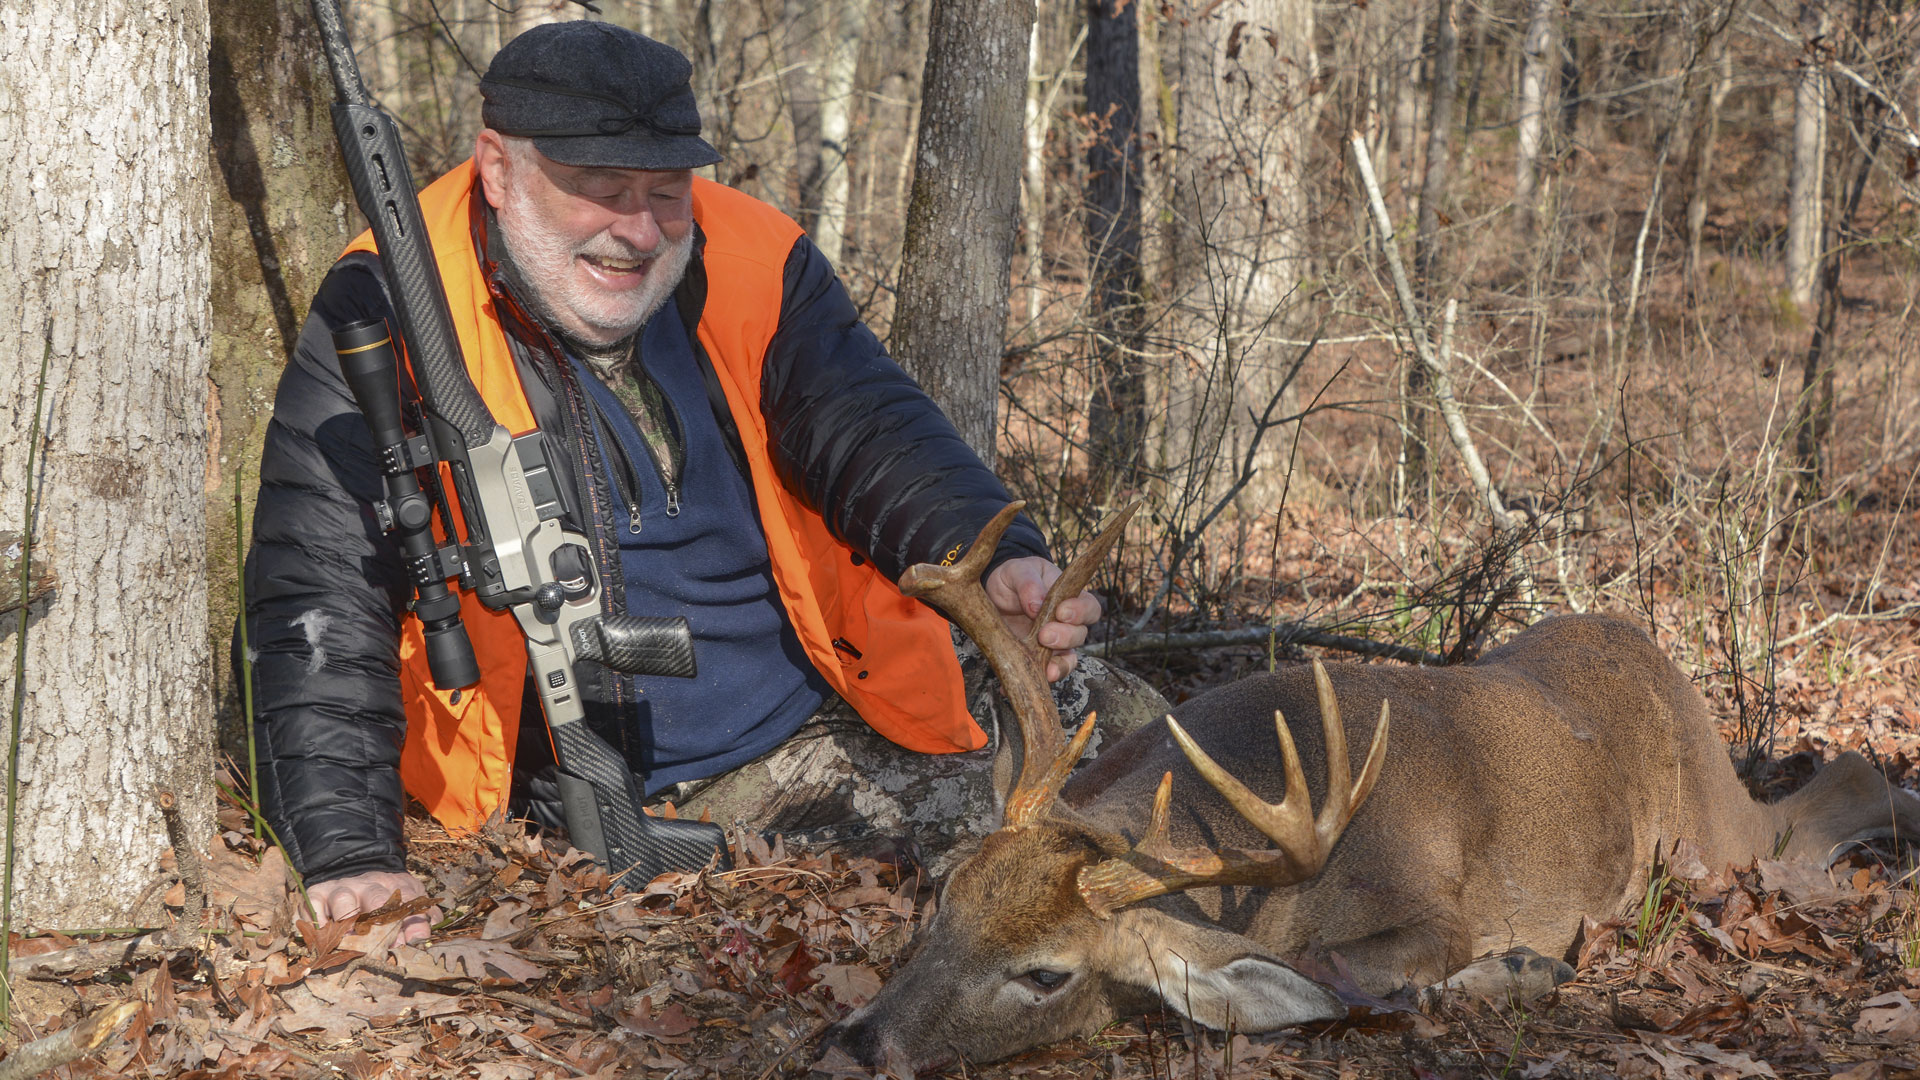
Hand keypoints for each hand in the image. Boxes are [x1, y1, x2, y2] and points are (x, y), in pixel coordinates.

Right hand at [307, 870, 436, 944]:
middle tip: (379, 948)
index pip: (405, 903)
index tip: (404, 944)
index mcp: (395, 887)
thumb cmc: (386, 894)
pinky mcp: (318, 893)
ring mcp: (342, 889)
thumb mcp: (410, 899)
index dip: (405, 924)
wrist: (355, 866)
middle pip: (375, 900)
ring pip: (343, 900)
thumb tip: (423, 938)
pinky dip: (316, 921)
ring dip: (347, 922)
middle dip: (379, 926)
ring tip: (349, 942)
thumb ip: (421, 919)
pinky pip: (313, 905)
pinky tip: (323, 936)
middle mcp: (368, 885)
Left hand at [984, 556, 1102, 681]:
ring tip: (1046, 671)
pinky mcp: (1036, 659)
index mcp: (1069, 599)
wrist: (994, 593)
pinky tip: (1011, 686)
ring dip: (1059, 667)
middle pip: (1080, 636)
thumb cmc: (1014, 577)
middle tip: (1044, 636)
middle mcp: (1066, 625)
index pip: (1089, 607)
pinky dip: (1030, 682)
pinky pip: (1040, 675)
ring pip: (1067, 661)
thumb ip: (1028, 583)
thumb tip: (1036, 605)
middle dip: (1065, 638)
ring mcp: (1052, 645)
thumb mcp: (1017, 571)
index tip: (1061, 612)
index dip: (1080, 612)